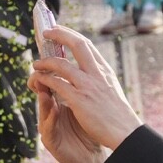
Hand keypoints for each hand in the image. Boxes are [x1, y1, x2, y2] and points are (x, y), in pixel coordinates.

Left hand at [29, 26, 142, 153]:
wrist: (126, 134)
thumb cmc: (118, 115)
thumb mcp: (111, 88)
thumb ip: (100, 77)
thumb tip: (89, 68)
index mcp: (105, 71)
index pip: (87, 44)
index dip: (70, 34)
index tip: (58, 29)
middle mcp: (97, 74)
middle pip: (77, 44)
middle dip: (60, 34)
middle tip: (46, 32)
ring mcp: (88, 86)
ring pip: (62, 64)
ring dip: (46, 61)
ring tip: (36, 63)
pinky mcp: (80, 100)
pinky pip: (57, 84)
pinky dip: (45, 79)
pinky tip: (38, 80)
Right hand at [35, 70, 107, 162]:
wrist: (90, 156)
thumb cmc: (87, 129)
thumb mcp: (82, 106)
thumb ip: (77, 89)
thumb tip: (83, 66)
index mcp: (59, 103)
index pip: (50, 83)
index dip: (48, 69)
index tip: (51, 56)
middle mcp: (51, 112)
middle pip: (42, 93)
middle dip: (40, 79)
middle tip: (41, 65)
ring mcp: (49, 126)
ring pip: (43, 109)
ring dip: (43, 97)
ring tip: (43, 87)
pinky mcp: (50, 141)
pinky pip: (48, 128)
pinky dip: (50, 118)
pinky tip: (55, 109)